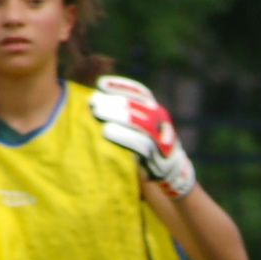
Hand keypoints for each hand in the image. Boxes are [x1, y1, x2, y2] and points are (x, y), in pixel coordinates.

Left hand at [89, 76, 197, 198]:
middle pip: (138, 105)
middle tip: (94, 102)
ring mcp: (162, 138)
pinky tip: (106, 131)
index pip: (139, 92)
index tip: (101, 84)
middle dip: (114, 101)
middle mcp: (161, 121)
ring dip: (118, 116)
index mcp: (155, 110)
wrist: (167, 174)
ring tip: (97, 112)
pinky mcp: (159, 156)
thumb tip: (93, 100)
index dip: (121, 86)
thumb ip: (122, 114)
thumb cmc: (141, 148)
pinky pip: (142, 144)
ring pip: (141, 122)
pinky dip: (124, 136)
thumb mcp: (136, 127)